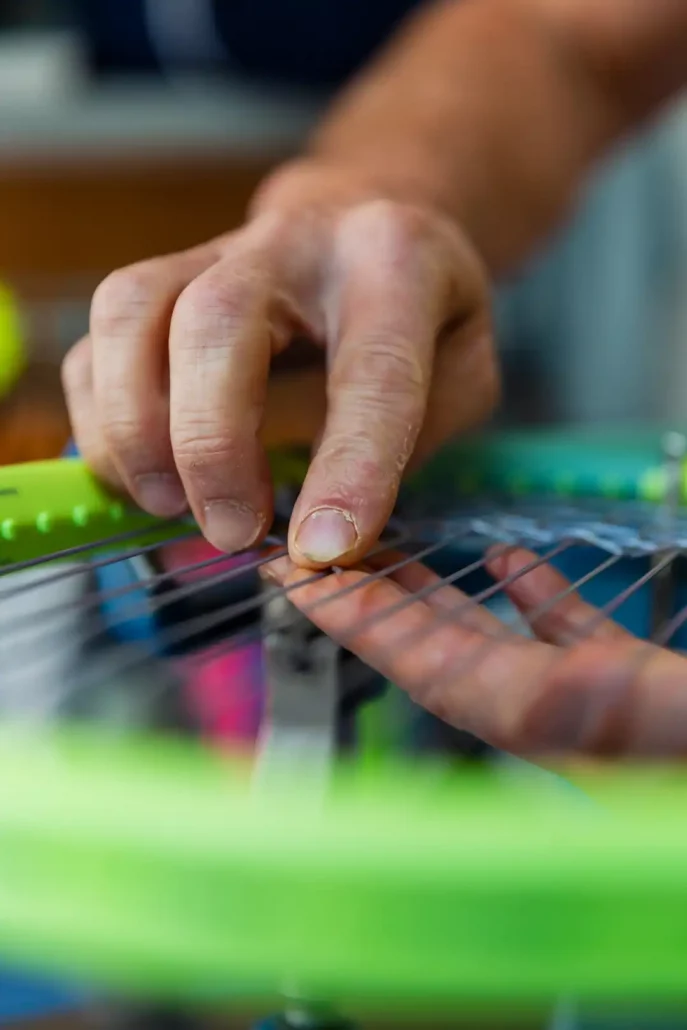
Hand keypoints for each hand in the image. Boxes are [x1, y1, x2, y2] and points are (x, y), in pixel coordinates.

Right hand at [62, 162, 496, 566]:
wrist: (362, 225)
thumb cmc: (420, 321)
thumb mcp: (461, 376)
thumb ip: (407, 443)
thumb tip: (319, 529)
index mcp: (395, 261)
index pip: (371, 370)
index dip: (348, 467)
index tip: (324, 549)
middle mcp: (294, 239)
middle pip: (215, 320)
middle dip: (210, 443)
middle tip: (231, 531)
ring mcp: (212, 251)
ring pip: (130, 312)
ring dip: (134, 427)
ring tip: (168, 505)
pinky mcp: (159, 283)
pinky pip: (97, 340)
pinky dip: (101, 419)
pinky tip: (138, 475)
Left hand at [264, 547, 686, 758]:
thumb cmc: (681, 745)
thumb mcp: (622, 717)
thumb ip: (546, 704)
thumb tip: (465, 683)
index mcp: (528, 715)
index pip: (412, 661)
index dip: (351, 619)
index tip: (293, 579)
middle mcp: (538, 705)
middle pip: (429, 645)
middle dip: (369, 598)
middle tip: (314, 551)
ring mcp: (578, 692)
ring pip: (487, 634)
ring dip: (434, 592)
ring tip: (386, 547)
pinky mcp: (624, 678)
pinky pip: (560, 630)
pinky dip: (529, 594)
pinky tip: (510, 560)